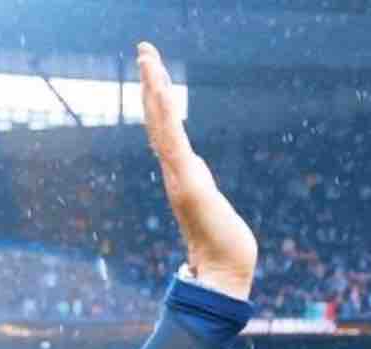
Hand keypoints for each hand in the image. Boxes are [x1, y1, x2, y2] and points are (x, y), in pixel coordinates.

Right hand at [137, 42, 256, 300]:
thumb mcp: (215, 213)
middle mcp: (176, 173)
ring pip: (162, 123)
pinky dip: (162, 110)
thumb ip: (201, 195)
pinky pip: (171, 138)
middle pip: (159, 121)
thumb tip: (195, 185)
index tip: (156, 79)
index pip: (167, 134)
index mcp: (183, 178)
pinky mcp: (186, 180)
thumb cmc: (225, 253)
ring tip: (147, 56)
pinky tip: (157, 85)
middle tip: (145, 51)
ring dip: (154, 87)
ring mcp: (179, 176)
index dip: (159, 106)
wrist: (224, 276)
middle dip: (152, 85)